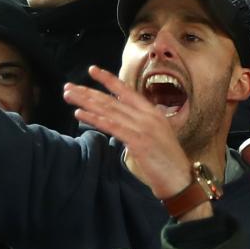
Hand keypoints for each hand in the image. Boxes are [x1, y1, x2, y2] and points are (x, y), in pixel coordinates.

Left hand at [66, 66, 200, 197]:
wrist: (180, 179)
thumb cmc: (167, 161)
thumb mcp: (155, 137)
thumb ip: (139, 127)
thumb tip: (121, 124)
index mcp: (153, 113)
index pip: (127, 91)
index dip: (109, 79)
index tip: (92, 70)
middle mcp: (148, 116)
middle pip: (113, 100)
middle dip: (89, 92)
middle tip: (68, 87)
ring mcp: (144, 128)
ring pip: (110, 111)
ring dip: (86, 102)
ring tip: (69, 96)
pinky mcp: (138, 141)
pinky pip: (113, 127)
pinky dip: (95, 119)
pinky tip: (80, 114)